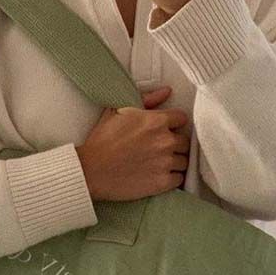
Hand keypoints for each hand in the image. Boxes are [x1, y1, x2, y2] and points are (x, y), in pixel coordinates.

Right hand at [76, 85, 190, 200]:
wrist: (91, 170)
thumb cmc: (102, 140)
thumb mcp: (119, 111)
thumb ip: (147, 100)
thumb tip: (166, 92)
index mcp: (156, 121)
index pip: (182, 119)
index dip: (173, 124)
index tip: (166, 130)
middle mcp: (165, 141)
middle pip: (185, 141)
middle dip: (175, 144)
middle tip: (160, 148)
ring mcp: (165, 162)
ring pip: (184, 161)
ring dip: (174, 161)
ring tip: (159, 163)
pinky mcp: (162, 182)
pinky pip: (179, 179)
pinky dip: (172, 177)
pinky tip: (159, 175)